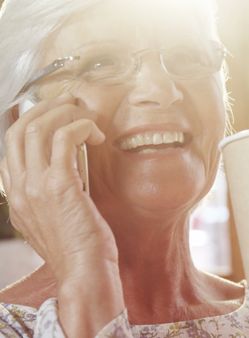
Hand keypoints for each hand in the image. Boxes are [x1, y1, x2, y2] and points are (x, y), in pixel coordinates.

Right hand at [0, 94, 115, 280]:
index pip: (9, 146)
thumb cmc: (79, 250)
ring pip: (39, 127)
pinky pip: (65, 138)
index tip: (55, 113)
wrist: (84, 273)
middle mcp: (20, 187)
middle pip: (19, 129)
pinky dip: (81, 127)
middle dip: (46, 108)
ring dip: (66, 113)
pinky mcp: (60, 184)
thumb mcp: (54, 221)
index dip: (29, 121)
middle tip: (73, 102)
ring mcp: (36, 185)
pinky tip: (97, 135)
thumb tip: (66, 172)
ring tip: (88, 116)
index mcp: (16, 196)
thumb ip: (50, 197)